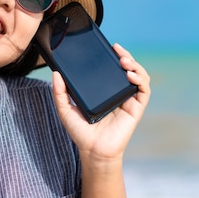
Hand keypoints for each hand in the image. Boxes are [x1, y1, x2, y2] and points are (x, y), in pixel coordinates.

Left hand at [52, 43, 150, 161]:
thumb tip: (55, 73)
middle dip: (126, 56)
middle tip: (117, 49)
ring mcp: (128, 100)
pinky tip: (130, 74)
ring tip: (124, 60)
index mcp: (104, 90)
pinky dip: (140, 79)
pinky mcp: (135, 109)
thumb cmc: (80, 132)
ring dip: (135, 65)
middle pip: (128, 68)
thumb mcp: (65, 109)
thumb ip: (59, 92)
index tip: (110, 46)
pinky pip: (144, 91)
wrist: (92, 151)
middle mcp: (117, 93)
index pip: (112, 69)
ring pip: (139, 76)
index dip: (114, 56)